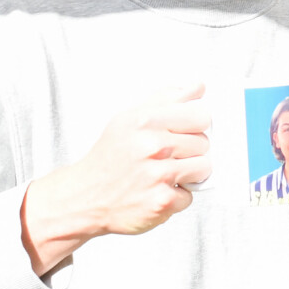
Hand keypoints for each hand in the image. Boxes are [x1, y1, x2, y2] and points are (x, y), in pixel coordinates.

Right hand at [21, 84, 211, 276]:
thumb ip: (166, 99)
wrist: (84, 197)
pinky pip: (190, 196)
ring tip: (164, 174)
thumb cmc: (110, 158)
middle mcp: (152, 146)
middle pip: (203, 143)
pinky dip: (176, 197)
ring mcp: (158, 175)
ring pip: (203, 168)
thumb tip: (198, 87)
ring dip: (188, 174)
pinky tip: (156, 191)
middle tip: (166, 157)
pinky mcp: (162, 201)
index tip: (185, 132)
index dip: (196, 125)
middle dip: (189, 151)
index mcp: (145, 121)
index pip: (200, 116)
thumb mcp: (129, 118)